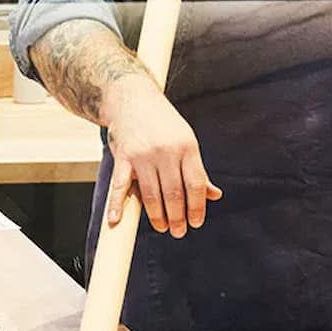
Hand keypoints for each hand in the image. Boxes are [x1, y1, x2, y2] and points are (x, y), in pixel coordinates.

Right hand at [104, 76, 221, 236]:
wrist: (132, 98)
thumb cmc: (163, 123)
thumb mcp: (186, 140)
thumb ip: (197, 170)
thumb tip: (215, 195)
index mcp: (187, 146)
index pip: (195, 183)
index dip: (197, 207)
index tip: (196, 223)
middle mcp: (167, 151)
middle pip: (174, 193)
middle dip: (177, 217)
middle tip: (179, 232)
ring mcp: (143, 154)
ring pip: (151, 194)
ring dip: (157, 216)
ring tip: (162, 227)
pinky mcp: (123, 157)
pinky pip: (120, 186)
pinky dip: (117, 206)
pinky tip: (116, 222)